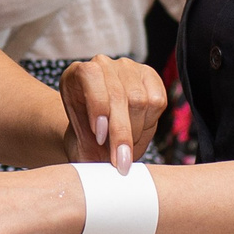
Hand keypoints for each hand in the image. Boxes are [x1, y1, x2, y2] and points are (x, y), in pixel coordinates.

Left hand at [59, 54, 167, 172]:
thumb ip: (87, 152)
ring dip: (135, 132)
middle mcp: (102, 64)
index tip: (100, 137)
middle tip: (120, 161)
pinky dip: (149, 123)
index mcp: (76, 73)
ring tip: (125, 150)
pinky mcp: (149, 76)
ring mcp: (127, 68)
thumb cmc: (87, 139)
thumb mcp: (79, 145)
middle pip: (119, 95)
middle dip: (121, 133)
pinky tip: (137, 132)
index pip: (90, 76)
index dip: (97, 105)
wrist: (98, 134)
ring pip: (140, 100)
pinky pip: (157, 101)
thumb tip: (102, 170)